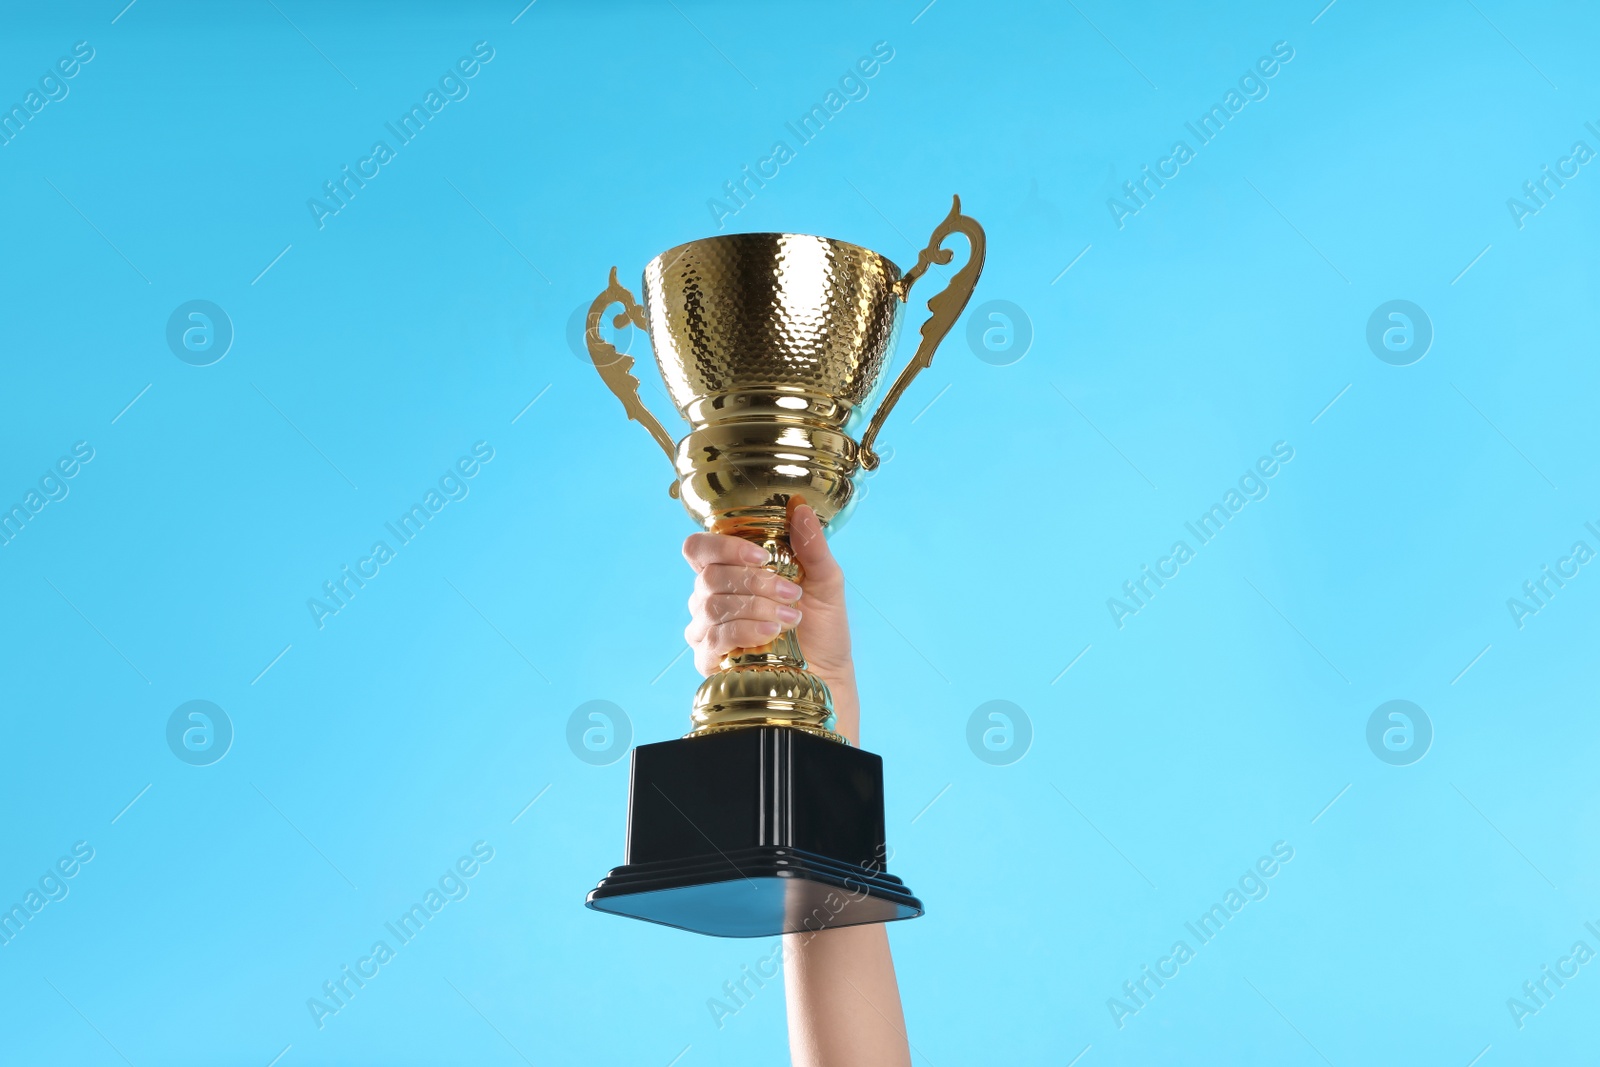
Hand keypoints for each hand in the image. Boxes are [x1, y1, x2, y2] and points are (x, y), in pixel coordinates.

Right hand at [682, 504, 858, 739]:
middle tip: (792, 593)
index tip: (763, 557)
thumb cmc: (822, 626)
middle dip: (755, 583)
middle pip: (709, 577)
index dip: (724, 548)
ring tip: (790, 617)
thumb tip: (800, 506)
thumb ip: (811, 545)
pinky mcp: (709, 659)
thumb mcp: (825, 581)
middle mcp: (709, 597)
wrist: (827, 672)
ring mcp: (706, 629)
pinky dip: (744, 631)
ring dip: (755, 608)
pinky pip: (713, 639)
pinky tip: (770, 634)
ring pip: (711, 606)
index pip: (699, 548)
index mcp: (730, 570)